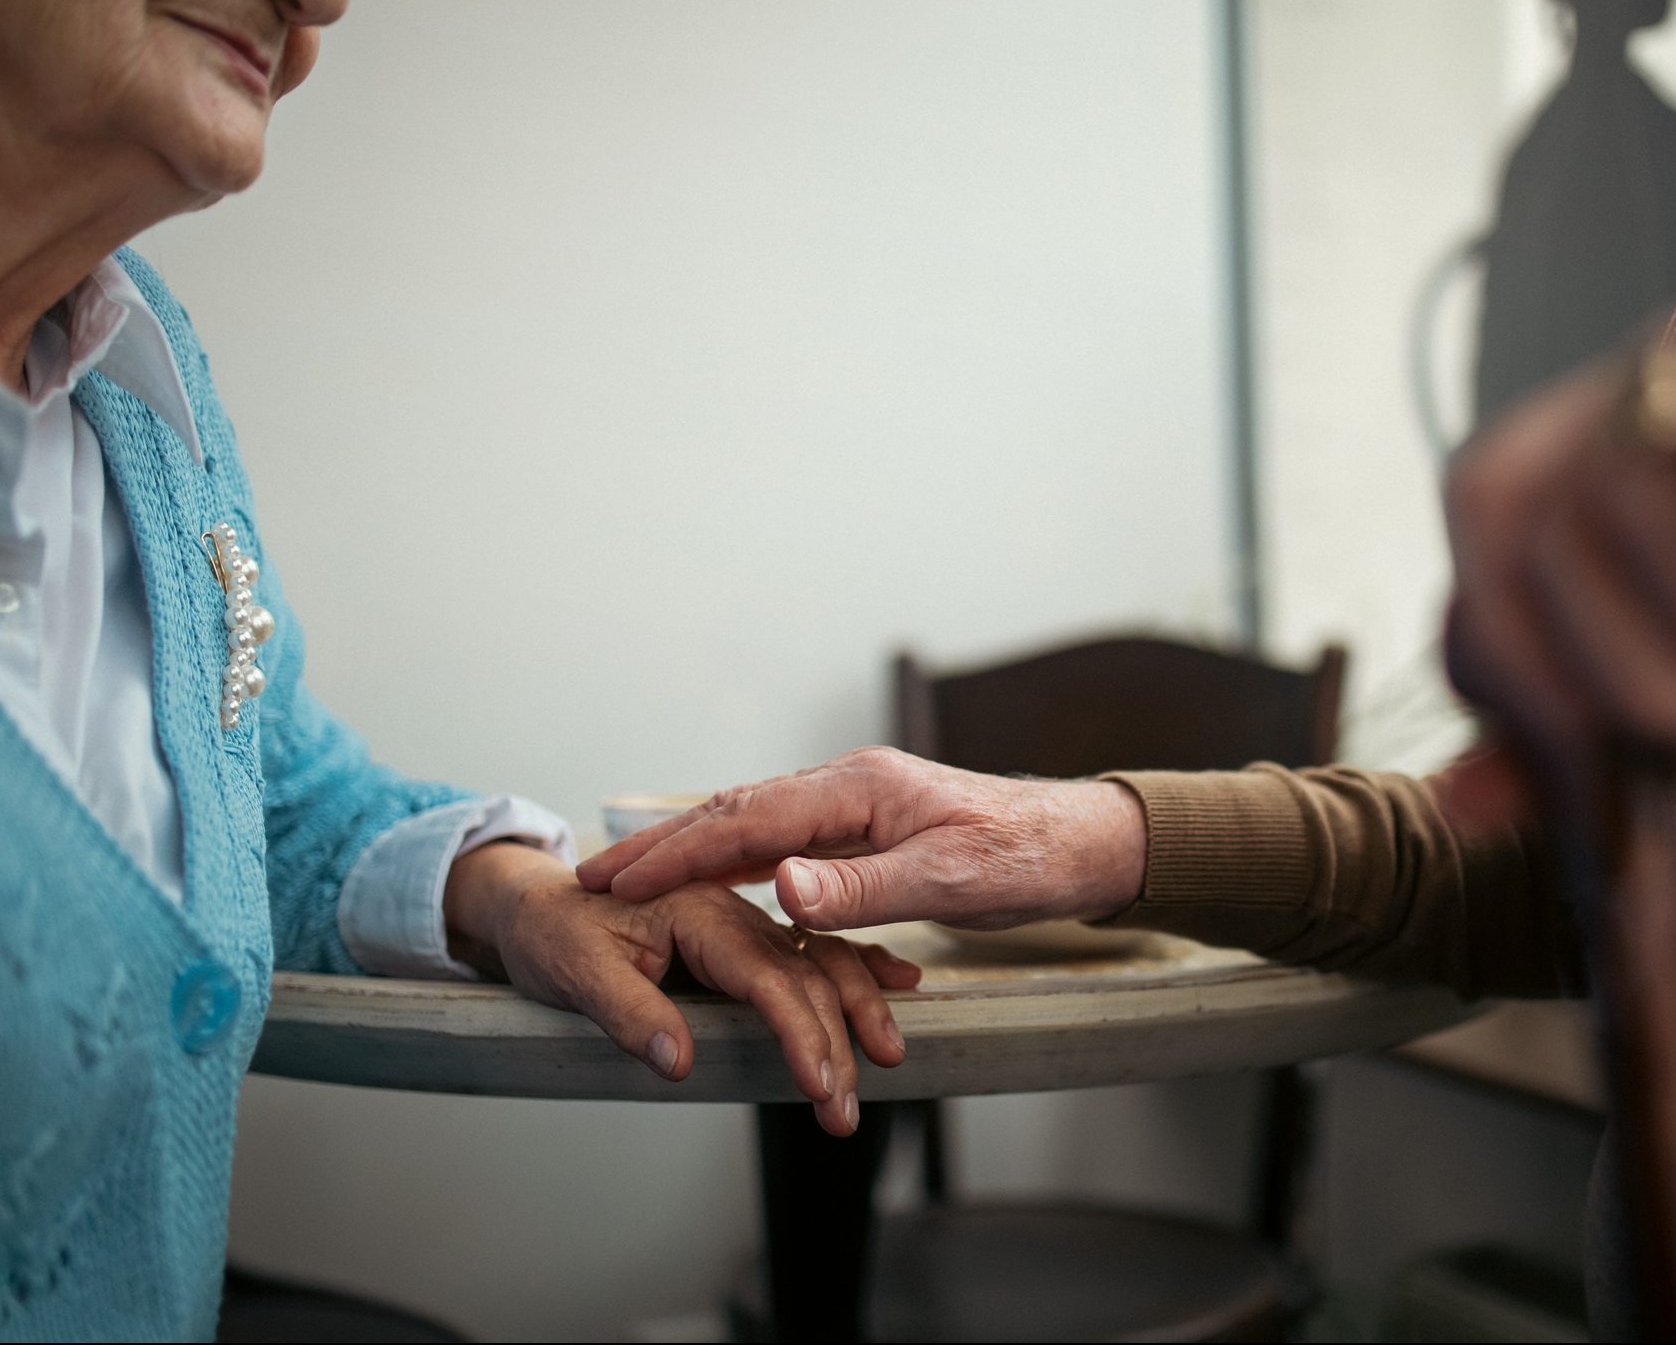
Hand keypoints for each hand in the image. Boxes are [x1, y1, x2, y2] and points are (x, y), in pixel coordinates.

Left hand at [443, 840, 921, 1134]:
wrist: (536, 905)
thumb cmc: (551, 931)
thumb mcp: (574, 972)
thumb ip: (629, 1012)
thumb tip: (678, 1060)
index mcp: (698, 911)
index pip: (767, 977)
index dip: (799, 1033)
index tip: (821, 1083)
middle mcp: (731, 912)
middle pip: (804, 975)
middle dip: (836, 1042)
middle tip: (845, 1109)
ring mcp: (741, 923)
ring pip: (818, 962)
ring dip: (857, 1009)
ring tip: (888, 1057)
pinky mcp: (741, 939)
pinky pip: (810, 953)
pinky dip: (856, 967)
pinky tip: (896, 981)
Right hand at [574, 747, 1148, 931]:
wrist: (1081, 845)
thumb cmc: (1026, 859)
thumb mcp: (948, 880)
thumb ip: (862, 888)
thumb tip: (781, 886)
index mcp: (859, 789)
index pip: (746, 820)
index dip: (676, 853)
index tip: (617, 882)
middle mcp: (849, 788)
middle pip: (735, 812)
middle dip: (662, 846)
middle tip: (594, 879)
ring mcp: (856, 807)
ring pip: (753, 825)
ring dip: (690, 852)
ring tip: (631, 881)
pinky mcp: (868, 831)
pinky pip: (784, 843)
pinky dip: (734, 860)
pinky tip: (711, 882)